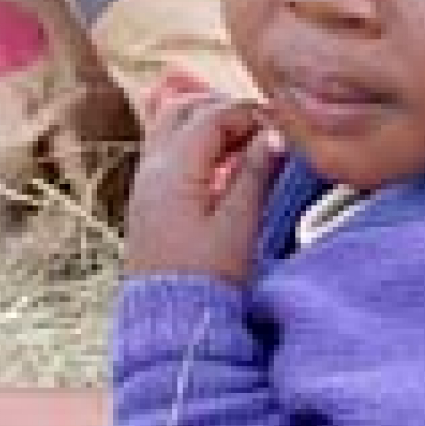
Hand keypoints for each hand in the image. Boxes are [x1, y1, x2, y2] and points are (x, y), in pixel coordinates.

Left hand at [124, 95, 282, 284]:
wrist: (173, 318)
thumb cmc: (207, 275)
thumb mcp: (239, 224)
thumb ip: (255, 173)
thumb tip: (276, 134)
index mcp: (174, 171)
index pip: (211, 116)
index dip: (248, 113)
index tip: (279, 123)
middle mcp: (152, 168)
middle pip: (182, 109)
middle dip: (223, 108)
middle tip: (260, 125)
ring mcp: (145, 181)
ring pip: (169, 125)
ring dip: (206, 121)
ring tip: (243, 138)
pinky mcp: (148, 197)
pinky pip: (166, 149)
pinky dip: (193, 141)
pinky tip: (220, 158)